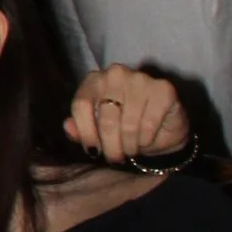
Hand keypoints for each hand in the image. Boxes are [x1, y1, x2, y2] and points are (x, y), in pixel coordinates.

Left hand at [66, 64, 189, 160]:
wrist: (162, 129)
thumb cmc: (124, 127)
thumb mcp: (99, 131)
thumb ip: (81, 128)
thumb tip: (68, 127)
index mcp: (94, 80)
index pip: (81, 105)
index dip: (85, 132)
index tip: (92, 151)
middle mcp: (115, 74)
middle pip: (105, 118)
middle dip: (110, 146)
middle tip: (115, 158)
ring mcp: (140, 79)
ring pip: (127, 124)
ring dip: (129, 145)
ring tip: (131, 150)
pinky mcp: (163, 89)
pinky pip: (148, 123)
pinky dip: (146, 139)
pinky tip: (146, 139)